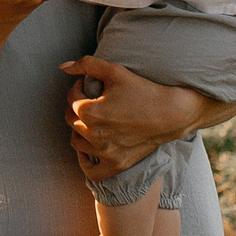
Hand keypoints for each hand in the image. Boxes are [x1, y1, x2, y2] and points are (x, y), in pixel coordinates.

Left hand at [59, 55, 209, 177]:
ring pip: (76, 142)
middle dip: (78, 107)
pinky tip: (90, 147)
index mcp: (89, 112)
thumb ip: (87, 65)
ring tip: (93, 120)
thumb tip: (64, 67)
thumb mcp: (115, 71)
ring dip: (80, 130)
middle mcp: (94, 134)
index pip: (71, 99)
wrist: (171, 113)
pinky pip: (91, 171)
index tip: (90, 85)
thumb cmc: (143, 90)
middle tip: (93, 101)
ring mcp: (105, 152)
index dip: (78, 88)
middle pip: (71, 120)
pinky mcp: (116, 164)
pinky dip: (86, 161)